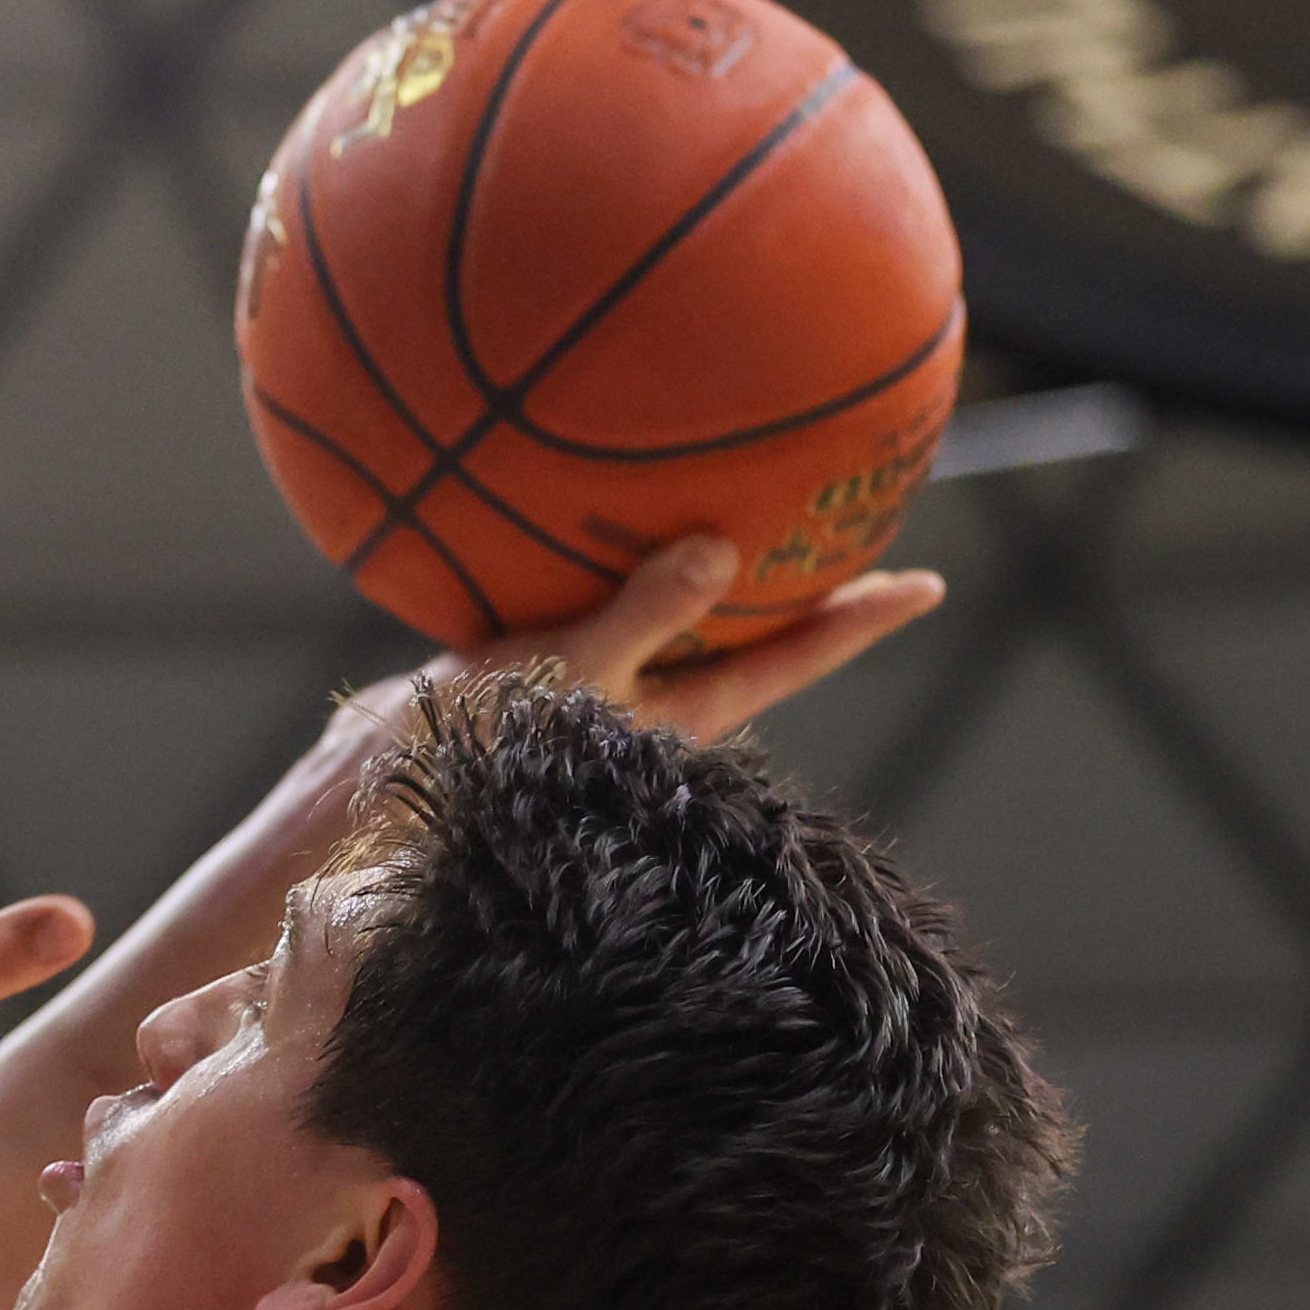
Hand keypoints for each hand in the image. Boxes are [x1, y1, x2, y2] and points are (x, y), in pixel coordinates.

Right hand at [434, 533, 943, 740]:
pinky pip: (622, 608)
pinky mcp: (556, 672)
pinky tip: (625, 529)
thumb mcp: (566, 675)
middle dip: (808, 594)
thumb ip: (642, 615)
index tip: (929, 586)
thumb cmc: (481, 744)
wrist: (380, 786)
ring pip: (691, 626)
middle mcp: (660, 704)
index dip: (860, 622)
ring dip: (729, 581)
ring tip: (763, 523)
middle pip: (756, 640)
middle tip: (865, 537)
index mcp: (682, 713)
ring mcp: (612, 691)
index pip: (790, 658)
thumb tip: (722, 549)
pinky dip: (645, 569)